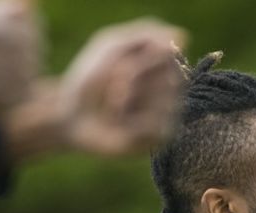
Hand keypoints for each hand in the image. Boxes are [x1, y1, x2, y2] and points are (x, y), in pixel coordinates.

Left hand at [53, 19, 188, 155]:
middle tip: (111, 88)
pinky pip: (157, 124)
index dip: (140, 61)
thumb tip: (184, 37)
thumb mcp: (111, 46)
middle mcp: (171, 86)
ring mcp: (169, 111)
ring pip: (164, 101)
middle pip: (169, 77)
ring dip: (129, 101)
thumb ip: (145, 34)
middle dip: (132, 79)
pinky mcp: (162, 135)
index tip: (117, 67)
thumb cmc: (90, 80)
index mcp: (162, 61)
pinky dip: (132, 123)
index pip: (168, 54)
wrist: (72, 117)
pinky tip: (120, 124)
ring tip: (112, 107)